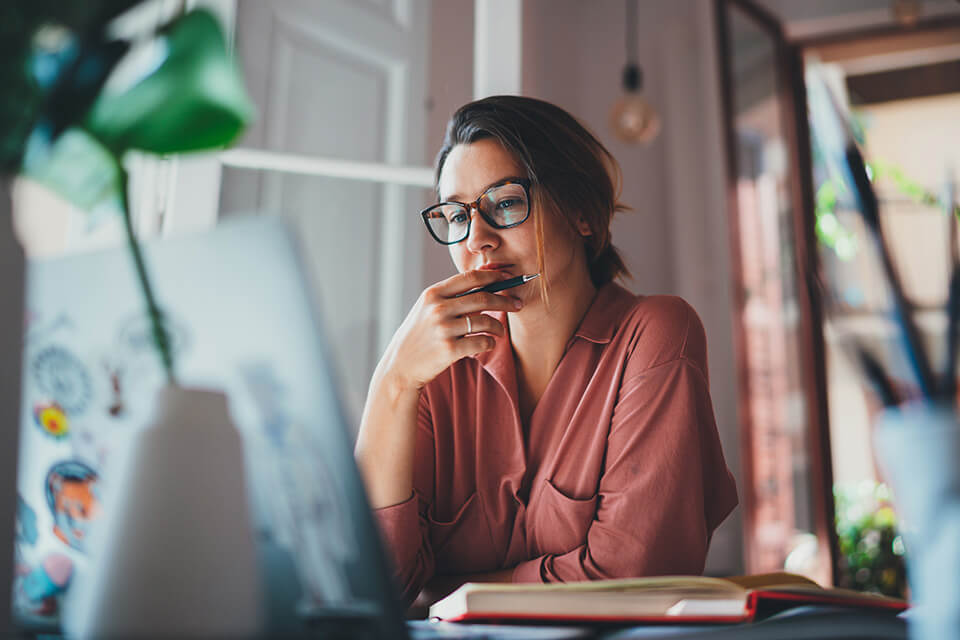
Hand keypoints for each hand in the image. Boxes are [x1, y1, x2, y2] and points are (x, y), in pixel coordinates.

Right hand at [378, 270, 522, 390]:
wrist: (400, 366)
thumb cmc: (418, 336)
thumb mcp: (427, 309)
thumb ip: (450, 296)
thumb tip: (485, 283)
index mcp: (433, 294)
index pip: (470, 277)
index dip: (493, 276)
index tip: (508, 278)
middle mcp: (438, 308)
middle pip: (483, 298)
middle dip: (505, 300)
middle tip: (517, 304)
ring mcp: (443, 329)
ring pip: (486, 321)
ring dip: (499, 326)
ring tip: (500, 331)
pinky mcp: (449, 350)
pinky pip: (482, 342)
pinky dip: (490, 343)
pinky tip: (488, 344)